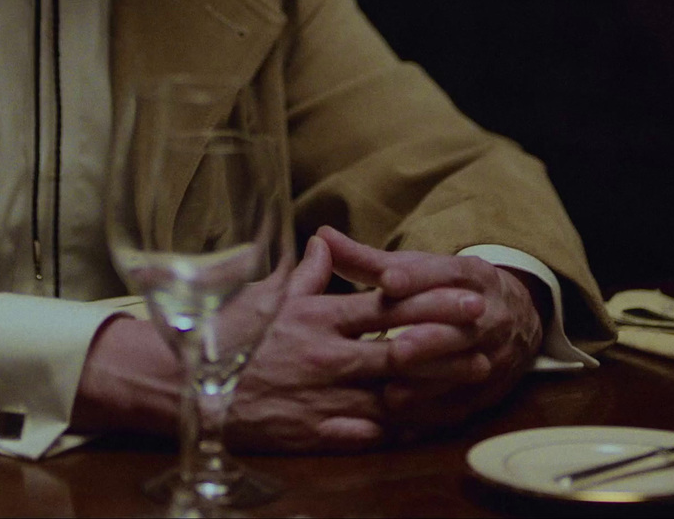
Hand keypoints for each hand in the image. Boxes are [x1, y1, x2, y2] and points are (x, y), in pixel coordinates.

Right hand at [74, 232, 519, 449]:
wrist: (184, 389)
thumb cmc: (226, 336)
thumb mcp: (266, 295)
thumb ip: (306, 273)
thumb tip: (327, 241)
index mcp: (316, 317)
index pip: (386, 303)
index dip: (431, 296)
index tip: (467, 289)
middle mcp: (326, 356)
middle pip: (401, 345)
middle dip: (449, 335)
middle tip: (488, 327)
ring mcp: (324, 397)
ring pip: (396, 389)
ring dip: (439, 381)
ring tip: (478, 371)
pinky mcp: (317, 433)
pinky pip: (370, 431)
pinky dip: (406, 425)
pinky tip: (435, 419)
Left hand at [318, 226, 546, 439]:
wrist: (513, 319)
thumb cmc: (444, 290)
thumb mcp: (417, 268)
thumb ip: (368, 260)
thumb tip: (321, 235)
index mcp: (472, 275)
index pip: (447, 273)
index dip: (417, 277)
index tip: (388, 281)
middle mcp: (490, 314)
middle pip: (461, 327)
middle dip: (429, 340)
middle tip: (396, 351)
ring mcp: (495, 354)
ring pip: (466, 371)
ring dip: (430, 384)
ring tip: (393, 395)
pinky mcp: (490, 390)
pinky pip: (465, 405)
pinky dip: (435, 413)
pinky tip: (405, 419)